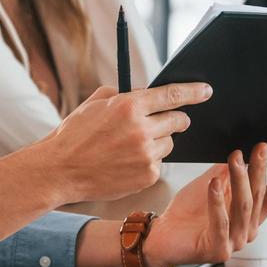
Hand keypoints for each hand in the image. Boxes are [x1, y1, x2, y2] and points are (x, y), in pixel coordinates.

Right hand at [40, 83, 211, 203]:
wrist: (59, 170)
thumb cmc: (75, 134)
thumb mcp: (96, 103)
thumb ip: (124, 95)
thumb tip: (146, 93)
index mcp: (129, 105)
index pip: (173, 95)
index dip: (194, 92)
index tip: (207, 91)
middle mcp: (141, 129)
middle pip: (178, 121)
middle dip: (177, 119)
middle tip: (171, 120)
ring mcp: (145, 154)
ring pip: (169, 143)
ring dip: (158, 142)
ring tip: (132, 146)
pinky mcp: (146, 176)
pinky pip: (158, 163)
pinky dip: (148, 162)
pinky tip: (127, 163)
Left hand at [142, 145, 266, 266]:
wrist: (163, 236)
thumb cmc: (187, 213)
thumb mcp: (211, 185)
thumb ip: (226, 173)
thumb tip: (240, 156)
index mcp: (250, 215)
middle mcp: (248, 229)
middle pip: (257, 196)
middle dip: (260, 170)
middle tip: (260, 148)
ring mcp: (235, 242)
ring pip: (242, 207)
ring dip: (239, 180)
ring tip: (235, 159)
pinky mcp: (219, 250)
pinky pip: (220, 222)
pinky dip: (217, 202)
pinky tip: (214, 184)